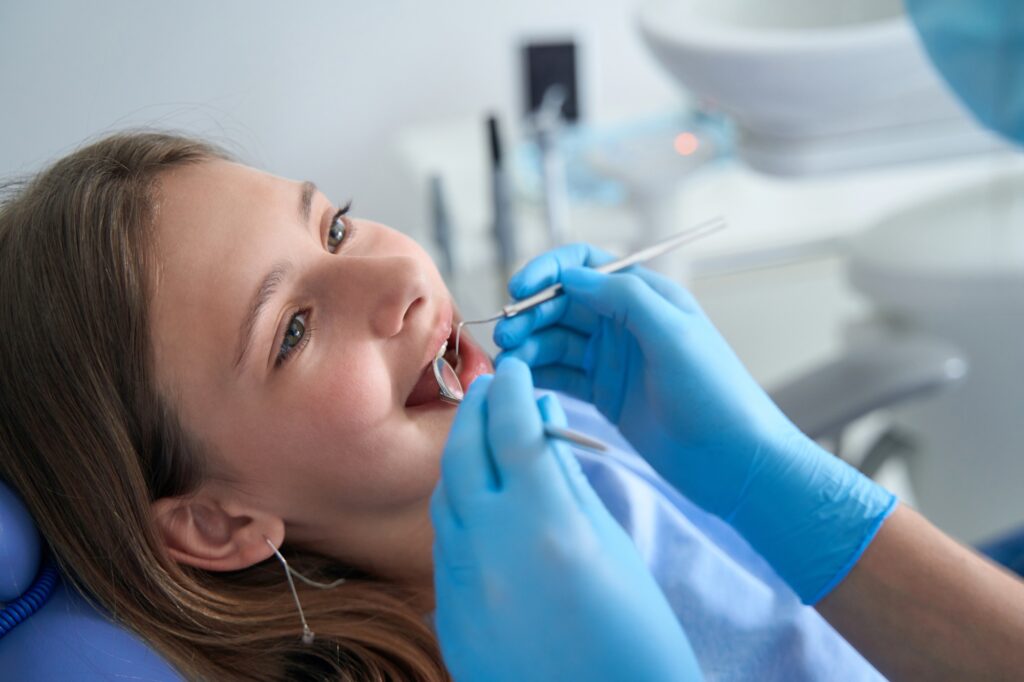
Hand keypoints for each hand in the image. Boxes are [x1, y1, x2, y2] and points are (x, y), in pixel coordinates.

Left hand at [431, 359, 700, 681]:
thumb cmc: (634, 633)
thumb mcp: (610, 543)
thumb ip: (566, 477)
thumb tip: (544, 420)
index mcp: (545, 525)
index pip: (516, 431)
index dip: (513, 390)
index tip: (514, 368)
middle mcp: (490, 548)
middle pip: (466, 454)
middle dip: (477, 412)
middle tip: (492, 388)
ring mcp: (461, 584)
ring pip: (446, 497)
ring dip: (464, 460)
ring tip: (486, 440)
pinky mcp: (449, 614)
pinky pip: (444, 544)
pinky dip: (460, 512)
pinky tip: (482, 504)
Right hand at [495, 245, 895, 602]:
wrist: (734, 459)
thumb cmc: (715, 390)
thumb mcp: (673, 333)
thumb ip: (623, 297)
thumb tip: (570, 276)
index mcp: (644, 296)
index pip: (585, 265)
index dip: (549, 270)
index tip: (520, 290)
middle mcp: (624, 321)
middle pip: (562, 303)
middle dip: (531, 312)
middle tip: (508, 334)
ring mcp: (612, 358)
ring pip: (555, 339)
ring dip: (529, 344)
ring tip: (510, 361)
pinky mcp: (604, 393)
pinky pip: (561, 374)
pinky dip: (538, 373)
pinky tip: (520, 379)